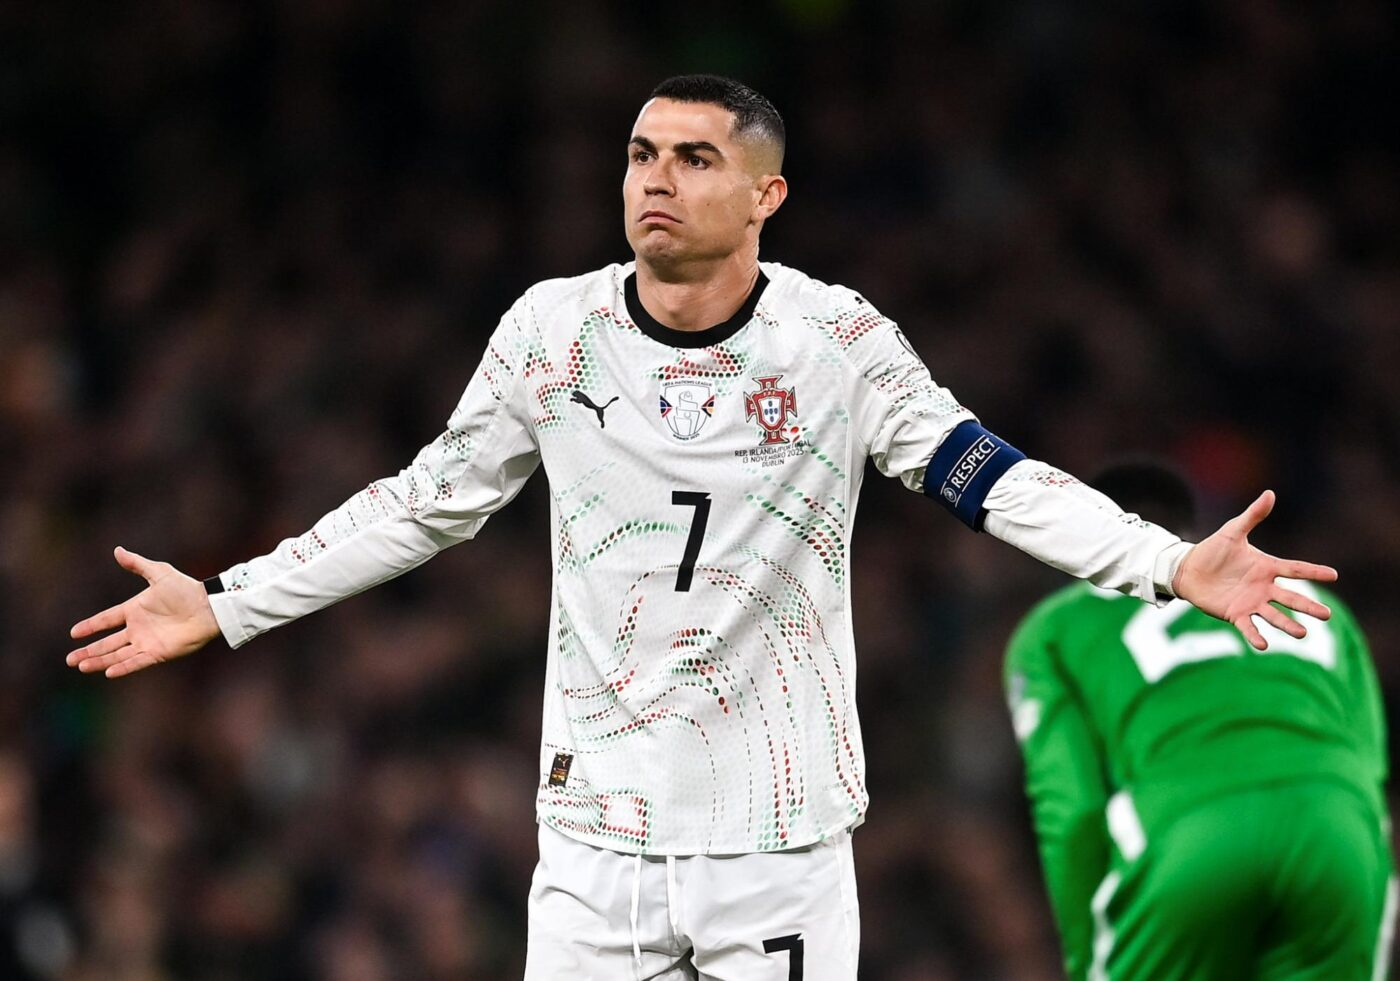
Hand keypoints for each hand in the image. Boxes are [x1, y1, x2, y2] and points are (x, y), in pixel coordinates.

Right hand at [68, 547, 221, 677]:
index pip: (107, 619)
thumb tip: (117, 550)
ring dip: (99, 661)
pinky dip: (123, 667)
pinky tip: (107, 672)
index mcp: (135, 609)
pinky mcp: (159, 652)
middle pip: (108, 642)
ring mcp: (147, 641)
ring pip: (117, 654)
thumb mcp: (160, 573)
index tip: (73, 633)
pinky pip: (137, 662)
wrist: (208, 607)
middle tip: (69, 659)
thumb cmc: (186, 589)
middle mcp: (138, 628)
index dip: (91, 626)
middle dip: (89, 651)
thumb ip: (137, 564)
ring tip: (80, 666)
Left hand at [1172, 490, 1337, 650]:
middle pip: (1291, 598)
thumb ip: (1252, 516)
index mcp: (1267, 567)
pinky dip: (1255, 636)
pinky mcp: (1235, 614)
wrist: (1188, 569)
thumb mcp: (1232, 531)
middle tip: (1327, 615)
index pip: (1296, 570)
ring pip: (1274, 616)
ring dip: (1288, 625)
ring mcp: (1251, 602)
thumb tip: (1270, 493)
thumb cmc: (1212, 550)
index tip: (1334, 575)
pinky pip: (1248, 627)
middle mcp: (1264, 587)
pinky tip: (1264, 646)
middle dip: (1308, 606)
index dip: (1314, 572)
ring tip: (1303, 634)